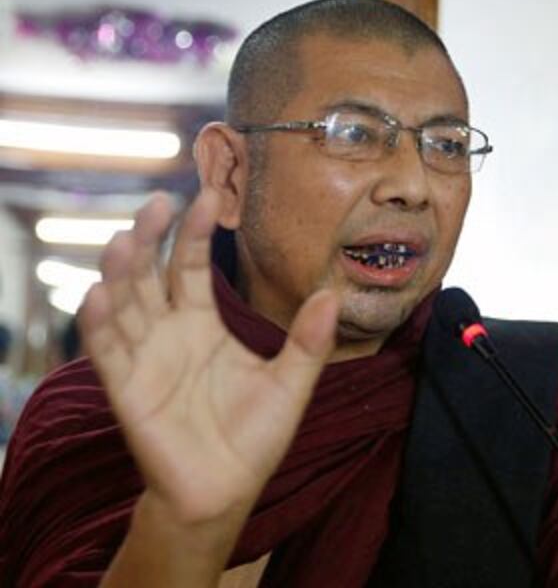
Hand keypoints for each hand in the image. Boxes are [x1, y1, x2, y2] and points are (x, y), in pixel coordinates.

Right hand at [79, 189, 338, 524]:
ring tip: (123, 241)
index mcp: (204, 323)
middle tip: (158, 203)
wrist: (227, 490)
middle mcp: (169, 332)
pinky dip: (98, 324)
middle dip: (152, 238)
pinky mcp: (127, 390)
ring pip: (125, 303)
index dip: (197, 232)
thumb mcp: (290, 384)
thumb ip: (308, 342)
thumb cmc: (255, 437)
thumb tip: (333, 293)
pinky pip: (108, 352)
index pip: (194, 266)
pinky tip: (98, 295)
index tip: (208, 194)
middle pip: (152, 273)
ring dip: (121, 272)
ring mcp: (145, 357)